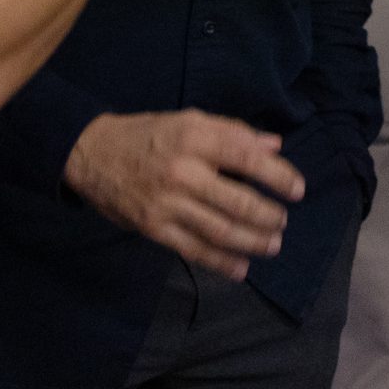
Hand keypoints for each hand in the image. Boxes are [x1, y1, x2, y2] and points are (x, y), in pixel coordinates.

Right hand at [63, 109, 305, 279]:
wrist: (90, 153)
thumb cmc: (146, 134)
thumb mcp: (188, 120)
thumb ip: (232, 132)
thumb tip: (274, 146)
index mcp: (194, 136)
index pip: (246, 157)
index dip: (277, 175)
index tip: (297, 189)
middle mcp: (182, 170)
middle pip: (237, 200)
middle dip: (268, 215)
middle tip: (283, 221)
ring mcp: (167, 203)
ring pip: (220, 229)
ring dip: (252, 241)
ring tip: (273, 244)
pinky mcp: (154, 228)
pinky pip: (193, 249)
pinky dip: (221, 262)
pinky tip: (241, 268)